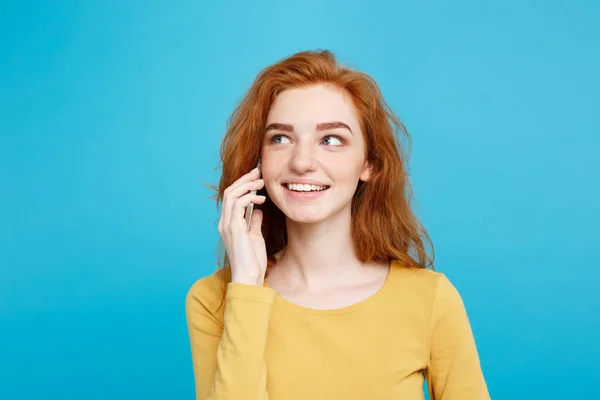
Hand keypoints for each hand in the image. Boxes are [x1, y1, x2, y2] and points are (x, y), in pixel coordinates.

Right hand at [218, 167, 266, 285]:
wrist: (249, 277)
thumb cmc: (253, 260)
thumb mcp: (255, 236)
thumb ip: (254, 222)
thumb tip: (257, 210)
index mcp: (228, 224)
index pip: (231, 198)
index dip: (242, 185)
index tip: (256, 178)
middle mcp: (224, 223)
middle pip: (230, 192)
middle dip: (244, 180)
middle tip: (258, 172)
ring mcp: (227, 225)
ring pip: (232, 195)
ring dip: (247, 185)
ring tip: (261, 182)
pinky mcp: (234, 229)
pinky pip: (237, 205)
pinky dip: (248, 197)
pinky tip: (260, 199)